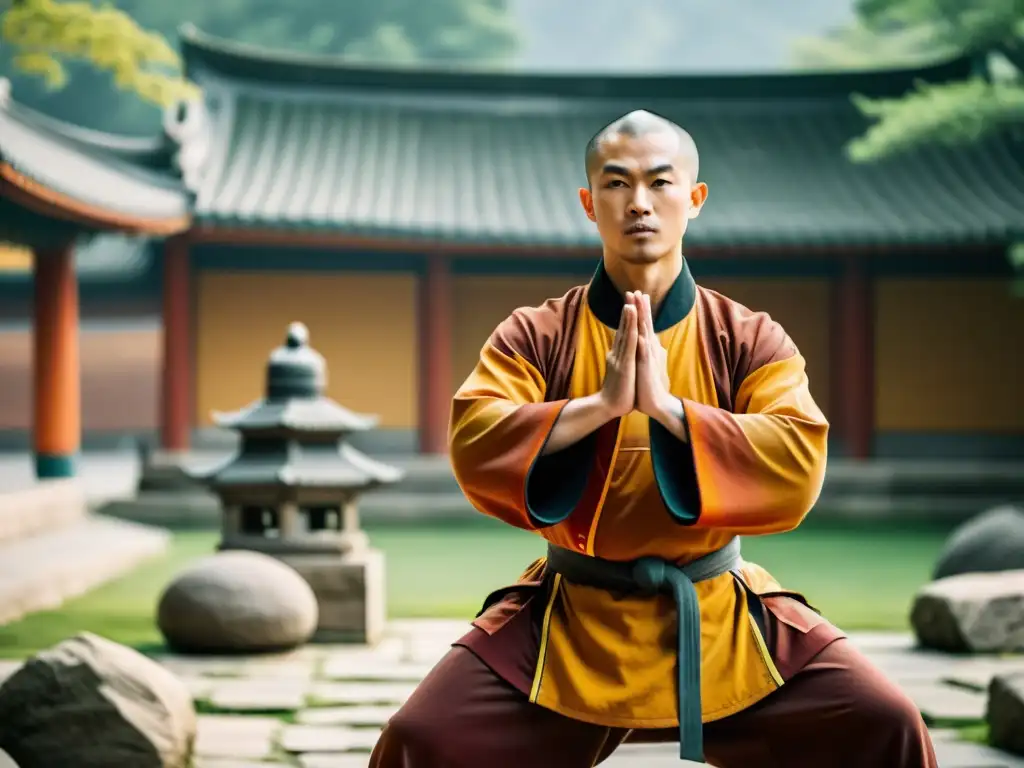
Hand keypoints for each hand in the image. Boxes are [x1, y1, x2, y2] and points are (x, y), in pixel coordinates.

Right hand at [599, 297, 637, 418]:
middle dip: (627, 309)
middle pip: (624, 327)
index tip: (631, 301)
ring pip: (626, 334)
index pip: (624, 331)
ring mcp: (619, 358)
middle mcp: (617, 353)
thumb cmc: (618, 391)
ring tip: (631, 302)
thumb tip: (626, 353)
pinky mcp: (624, 366)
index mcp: (619, 354)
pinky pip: (629, 347)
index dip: (627, 316)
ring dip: (628, 318)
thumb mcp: (621, 371)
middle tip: (630, 292)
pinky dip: (632, 333)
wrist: (608, 406)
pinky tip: (634, 325)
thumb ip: (623, 360)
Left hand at [634, 291, 672, 418]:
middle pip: (646, 324)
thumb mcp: (647, 364)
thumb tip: (646, 341)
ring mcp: (649, 357)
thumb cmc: (649, 384)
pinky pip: (643, 352)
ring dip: (642, 318)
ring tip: (639, 305)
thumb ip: (646, 352)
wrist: (656, 403)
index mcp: (648, 348)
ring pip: (646, 333)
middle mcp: (650, 349)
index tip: (638, 295)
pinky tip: (638, 331)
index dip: (642, 310)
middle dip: (642, 307)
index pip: (645, 325)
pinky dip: (641, 341)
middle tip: (638, 291)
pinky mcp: (646, 367)